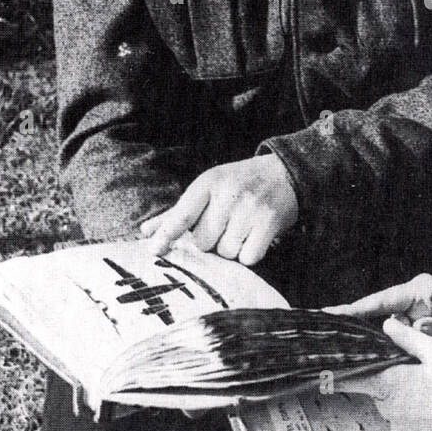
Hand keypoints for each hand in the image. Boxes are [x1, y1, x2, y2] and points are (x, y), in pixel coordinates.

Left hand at [139, 155, 297, 265]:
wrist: (286, 172)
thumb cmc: (240, 183)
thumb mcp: (209, 187)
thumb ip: (178, 212)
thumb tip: (145, 232)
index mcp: (209, 182)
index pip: (182, 214)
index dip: (167, 235)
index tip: (154, 250)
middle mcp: (229, 194)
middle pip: (203, 241)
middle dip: (210, 241)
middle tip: (224, 227)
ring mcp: (250, 208)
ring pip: (226, 252)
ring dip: (231, 249)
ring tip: (241, 230)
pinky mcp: (270, 222)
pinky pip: (248, 257)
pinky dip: (250, 254)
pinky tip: (254, 238)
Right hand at [327, 272, 431, 361]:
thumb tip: (419, 328)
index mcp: (421, 290)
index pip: (381, 301)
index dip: (355, 310)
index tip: (330, 314)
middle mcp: (413, 297)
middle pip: (374, 311)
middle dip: (350, 321)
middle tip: (318, 329)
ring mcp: (414, 311)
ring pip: (382, 325)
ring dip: (362, 335)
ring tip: (332, 344)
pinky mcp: (417, 325)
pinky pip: (394, 334)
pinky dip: (379, 343)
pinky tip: (360, 353)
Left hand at [340, 317, 431, 430]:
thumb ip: (408, 336)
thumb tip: (387, 324)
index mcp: (389, 384)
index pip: (350, 379)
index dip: (335, 376)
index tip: (318, 376)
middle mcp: (390, 410)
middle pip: (380, 391)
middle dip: (394, 381)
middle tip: (420, 371)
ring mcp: (403, 429)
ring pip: (397, 407)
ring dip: (409, 399)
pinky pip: (411, 424)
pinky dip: (421, 415)